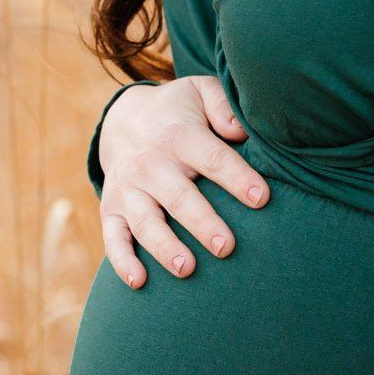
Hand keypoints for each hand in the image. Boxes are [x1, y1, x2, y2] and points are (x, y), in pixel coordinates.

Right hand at [97, 77, 268, 286]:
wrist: (123, 118)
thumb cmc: (178, 112)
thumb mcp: (200, 92)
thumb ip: (223, 105)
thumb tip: (240, 130)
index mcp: (180, 136)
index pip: (212, 158)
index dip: (236, 178)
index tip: (261, 198)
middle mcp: (151, 164)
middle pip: (179, 197)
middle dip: (202, 223)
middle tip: (226, 246)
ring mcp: (128, 189)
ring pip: (146, 222)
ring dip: (165, 247)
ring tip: (187, 269)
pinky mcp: (112, 209)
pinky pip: (113, 238)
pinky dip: (122, 261)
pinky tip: (139, 282)